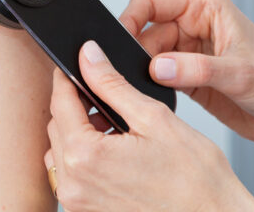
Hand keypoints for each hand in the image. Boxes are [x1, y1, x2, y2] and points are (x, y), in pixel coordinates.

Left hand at [43, 43, 253, 211]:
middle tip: (105, 92)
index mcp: (85, 157)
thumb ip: (112, 84)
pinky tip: (115, 149)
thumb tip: (89, 56)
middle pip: (57, 127)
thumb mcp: (153, 118)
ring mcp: (80, 202)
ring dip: (79, 132)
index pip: (60, 102)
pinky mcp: (89, 211)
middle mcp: (75, 184)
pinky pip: (73, 175)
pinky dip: (86, 157)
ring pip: (62, 151)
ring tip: (116, 125)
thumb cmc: (195, 180)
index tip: (78, 63)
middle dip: (76, 104)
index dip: (67, 76)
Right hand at [122, 0, 253, 142]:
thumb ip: (196, 69)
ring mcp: (185, 50)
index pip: (150, 2)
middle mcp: (191, 23)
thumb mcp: (239, 74)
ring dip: (141, 72)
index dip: (130, 19)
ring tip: (146, 90)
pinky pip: (154, 76)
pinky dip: (150, 87)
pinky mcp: (183, 74)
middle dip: (135, 53)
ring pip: (145, 55)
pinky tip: (157, 97)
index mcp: (203, 6)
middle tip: (131, 76)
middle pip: (143, 32)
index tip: (117, 42)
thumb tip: (156, 67)